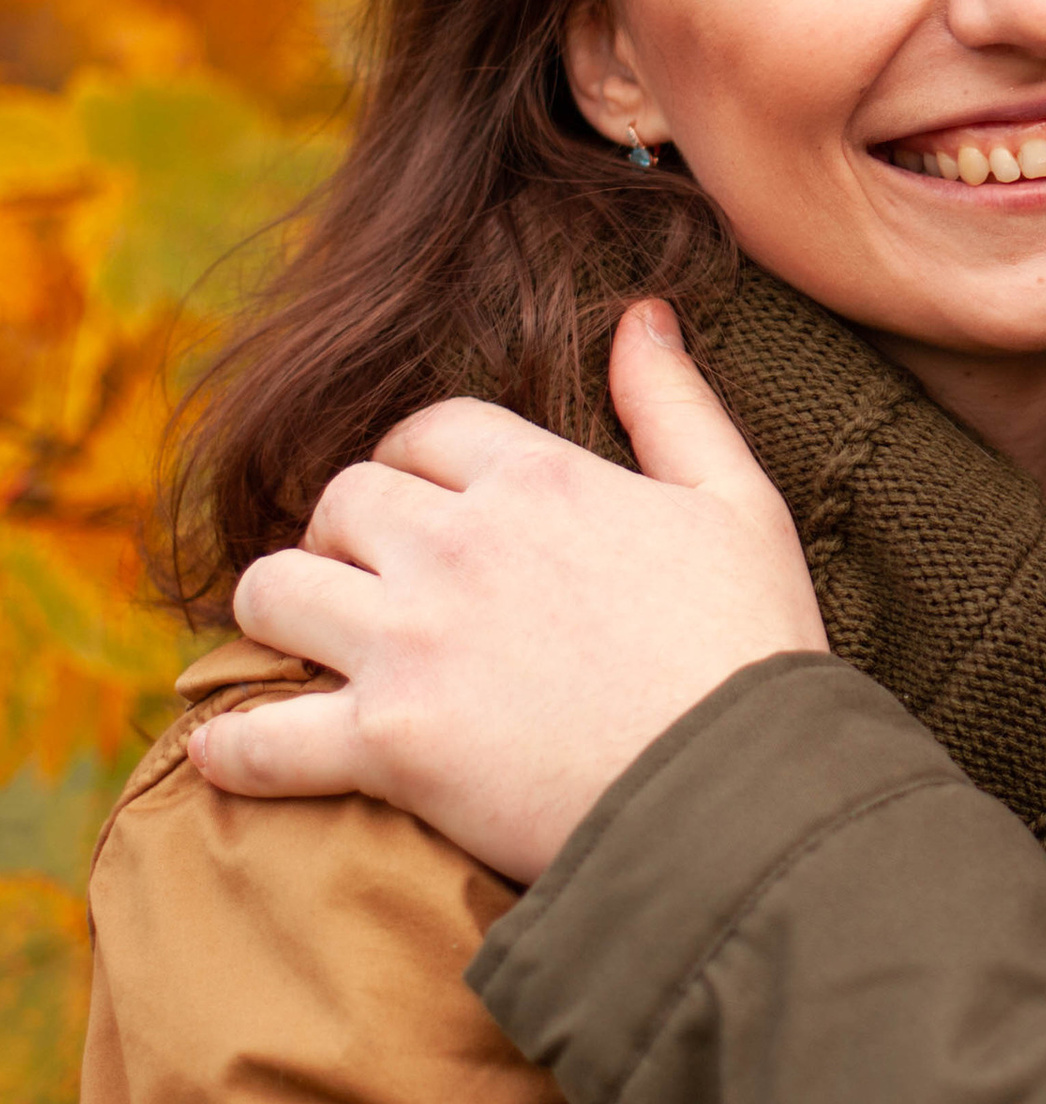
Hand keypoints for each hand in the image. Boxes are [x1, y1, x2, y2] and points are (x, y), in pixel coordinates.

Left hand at [188, 300, 826, 881]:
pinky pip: (260, 738)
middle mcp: (457, 545)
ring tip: (311, 643)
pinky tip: (233, 752)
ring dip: (283, 610)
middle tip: (376, 578)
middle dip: (347, 532)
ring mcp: (412, 644)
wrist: (742, 789)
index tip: (432, 506)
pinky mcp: (386, 746)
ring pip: (275, 591)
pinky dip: (235, 748)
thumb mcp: (738, 501)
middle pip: (342, 500)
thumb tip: (642, 314)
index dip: (418, 462)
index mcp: (539, 479)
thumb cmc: (753, 645)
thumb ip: (675, 403)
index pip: (425, 431)